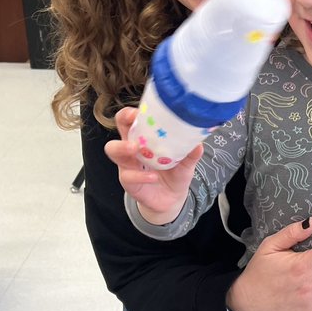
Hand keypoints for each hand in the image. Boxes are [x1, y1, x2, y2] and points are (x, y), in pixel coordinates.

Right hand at [104, 107, 202, 224]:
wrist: (172, 200)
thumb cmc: (175, 174)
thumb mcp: (186, 163)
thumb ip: (191, 154)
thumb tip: (198, 143)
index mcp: (143, 138)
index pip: (131, 119)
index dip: (131, 112)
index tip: (140, 110)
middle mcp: (132, 149)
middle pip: (119, 127)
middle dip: (123, 121)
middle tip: (133, 120)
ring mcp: (128, 165)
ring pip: (113, 151)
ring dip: (123, 147)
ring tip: (135, 148)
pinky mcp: (129, 181)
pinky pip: (129, 176)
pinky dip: (141, 175)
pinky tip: (153, 176)